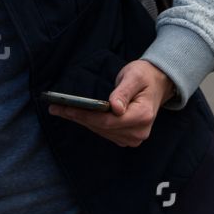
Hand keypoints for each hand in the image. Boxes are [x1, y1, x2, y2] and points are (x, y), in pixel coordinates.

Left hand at [49, 59, 173, 146]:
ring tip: (60, 110)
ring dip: (81, 121)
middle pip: (102, 128)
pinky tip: (76, 115)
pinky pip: (105, 132)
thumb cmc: (144, 76)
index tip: (66, 108)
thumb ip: (123, 91)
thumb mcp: (134, 76)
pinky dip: (90, 123)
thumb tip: (115, 108)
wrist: (157, 84)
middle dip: (78, 117)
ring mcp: (134, 137)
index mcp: (142, 115)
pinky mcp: (128, 137)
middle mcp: (139, 131)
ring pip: (101, 131)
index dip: (85, 116)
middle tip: (56, 108)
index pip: (108, 121)